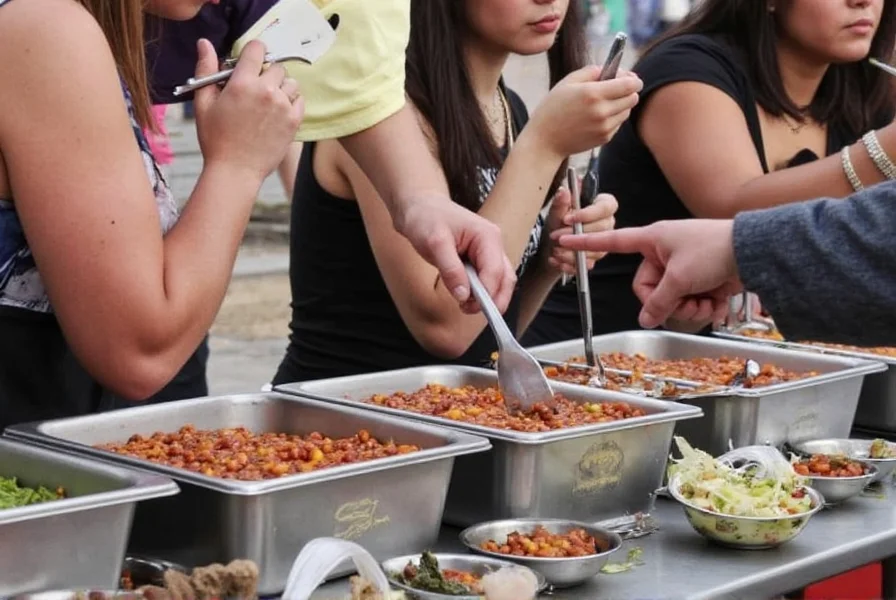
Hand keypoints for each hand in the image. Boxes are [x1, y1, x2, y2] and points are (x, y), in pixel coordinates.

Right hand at [193, 39, 303, 183]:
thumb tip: (204, 43)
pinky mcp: (294, 121)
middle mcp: (266, 91)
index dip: (253, 52)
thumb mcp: (203, 103)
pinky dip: (292, 102)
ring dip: (281, 87)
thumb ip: (206, 70)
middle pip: (276, 66)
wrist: (235, 171)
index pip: (257, 48)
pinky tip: (278, 112)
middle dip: (266, 74)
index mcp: (242, 83)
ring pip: (290, 82)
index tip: (250, 63)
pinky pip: (300, 100)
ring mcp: (283, 106)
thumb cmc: (215, 139)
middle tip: (256, 90)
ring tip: (268, 102)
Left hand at [393, 195, 516, 313]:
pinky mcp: (480, 260)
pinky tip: (464, 298)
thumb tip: (463, 295)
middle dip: (492, 300)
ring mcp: (488, 253)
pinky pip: (488, 281)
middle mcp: (493, 245)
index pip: (495, 271)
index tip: (468, 306)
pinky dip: (480, 293)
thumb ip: (450, 269)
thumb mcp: (434, 243)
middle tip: (468, 310)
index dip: (485, 293)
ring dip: (487, 299)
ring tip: (464, 306)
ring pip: (500, 283)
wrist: (419, 207)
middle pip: (505, 280)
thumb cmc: (426, 218)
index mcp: (488, 236)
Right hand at [525, 67, 641, 159]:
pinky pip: (618, 123)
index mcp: (593, 93)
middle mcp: (602, 111)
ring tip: (604, 102)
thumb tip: (610, 69)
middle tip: (618, 88)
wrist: (545, 141)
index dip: (633, 79)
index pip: (629, 85)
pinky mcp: (605, 138)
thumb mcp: (567, 82)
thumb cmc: (552, 109)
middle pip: (633, 98)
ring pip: (627, 111)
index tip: (629, 77)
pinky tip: (597, 116)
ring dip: (621, 104)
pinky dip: (613, 118)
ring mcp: (605, 127)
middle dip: (629, 91)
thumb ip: (591, 71)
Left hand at [542, 190, 617, 275]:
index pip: (607, 206)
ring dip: (572, 251)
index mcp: (602, 206)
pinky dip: (570, 264)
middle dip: (576, 234)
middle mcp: (607, 224)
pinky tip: (557, 260)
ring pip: (596, 250)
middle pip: (602, 229)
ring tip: (555, 250)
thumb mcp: (556, 211)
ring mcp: (603, 243)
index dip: (588, 213)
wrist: (549, 246)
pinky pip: (587, 264)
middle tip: (556, 236)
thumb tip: (563, 191)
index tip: (567, 219)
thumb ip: (560, 202)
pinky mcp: (595, 259)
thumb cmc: (556, 224)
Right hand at [559, 219, 743, 327]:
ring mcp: (683, 265)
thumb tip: (646, 319)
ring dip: (689, 307)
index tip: (563, 239)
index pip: (613, 241)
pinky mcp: (700, 277)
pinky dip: (704, 305)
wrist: (755, 251)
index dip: (587, 243)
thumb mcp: (680, 279)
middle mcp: (664, 252)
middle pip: (647, 287)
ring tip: (706, 302)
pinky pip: (689, 299)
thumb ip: (658, 302)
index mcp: (653, 239)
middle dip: (667, 301)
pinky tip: (718, 303)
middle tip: (686, 301)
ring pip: (670, 298)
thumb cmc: (714, 250)